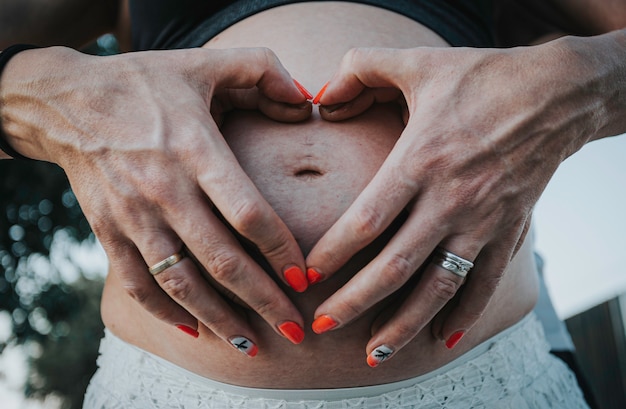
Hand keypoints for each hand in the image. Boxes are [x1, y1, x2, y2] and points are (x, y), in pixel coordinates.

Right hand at [0, 46, 312, 349]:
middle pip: (222, 261)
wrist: (65, 102)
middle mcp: (164, 189)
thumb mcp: (203, 62)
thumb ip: (262, 68)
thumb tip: (307, 99)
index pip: (248, 213)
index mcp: (194, 149)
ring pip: (181, 282)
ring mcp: (132, 215)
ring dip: (219, 318)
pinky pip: (137, 283)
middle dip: (263, 300)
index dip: (281, 251)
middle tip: (295, 328)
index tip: (306, 277)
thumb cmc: (144, 82)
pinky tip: (192, 328)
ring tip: (251, 344)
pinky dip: (164, 311)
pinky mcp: (108, 230)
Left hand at [306, 42, 602, 363]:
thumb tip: (317, 95)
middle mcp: (450, 199)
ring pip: (438, 287)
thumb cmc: (481, 77)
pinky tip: (444, 340)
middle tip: (321, 327)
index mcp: (420, 161)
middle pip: (394, 266)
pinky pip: (485, 282)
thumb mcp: (417, 61)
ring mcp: (483, 220)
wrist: (556, 93)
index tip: (305, 276)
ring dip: (404, 325)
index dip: (331, 255)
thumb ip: (360, 68)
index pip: (365, 221)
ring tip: (374, 354)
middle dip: (353, 302)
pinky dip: (465, 315)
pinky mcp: (509, 230)